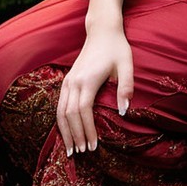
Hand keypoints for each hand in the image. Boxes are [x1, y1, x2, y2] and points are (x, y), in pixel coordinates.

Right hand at [56, 27, 133, 155]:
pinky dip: (61, 121)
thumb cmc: (117, 48)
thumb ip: (126, 87)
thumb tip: (123, 111)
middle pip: (68, 115)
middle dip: (74, 136)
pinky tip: (66, 133)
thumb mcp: (126, 65)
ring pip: (60, 111)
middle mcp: (73, 82)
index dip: (87, 130)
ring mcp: (68, 81)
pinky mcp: (67, 81)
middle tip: (81, 153)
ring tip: (70, 149)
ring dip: (65, 131)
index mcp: (87, 80)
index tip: (94, 146)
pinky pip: (60, 105)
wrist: (102, 31)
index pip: (83, 111)